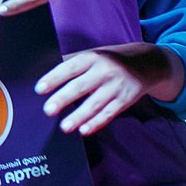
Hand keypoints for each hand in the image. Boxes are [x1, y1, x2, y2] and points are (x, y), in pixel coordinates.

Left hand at [36, 43, 183, 134]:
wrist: (146, 63)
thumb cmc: (110, 61)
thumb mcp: (92, 55)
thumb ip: (71, 64)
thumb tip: (45, 74)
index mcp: (92, 57)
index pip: (70, 68)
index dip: (54, 78)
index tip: (39, 89)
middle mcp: (105, 70)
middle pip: (81, 86)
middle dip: (63, 99)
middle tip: (48, 110)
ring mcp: (117, 86)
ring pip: (95, 103)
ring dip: (79, 116)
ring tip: (64, 127)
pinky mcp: (126, 99)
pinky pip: (109, 113)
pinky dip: (96, 122)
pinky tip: (84, 130)